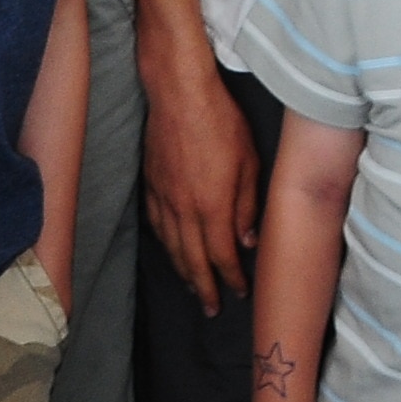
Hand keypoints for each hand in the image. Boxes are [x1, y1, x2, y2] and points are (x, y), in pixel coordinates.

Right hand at [139, 40, 263, 312]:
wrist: (178, 93)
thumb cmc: (221, 123)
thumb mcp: (249, 163)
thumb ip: (248, 206)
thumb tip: (247, 240)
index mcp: (211, 206)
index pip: (220, 255)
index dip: (230, 277)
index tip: (238, 293)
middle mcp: (183, 208)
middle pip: (191, 259)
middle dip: (203, 287)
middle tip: (211, 309)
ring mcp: (162, 197)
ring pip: (171, 245)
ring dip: (182, 270)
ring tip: (192, 288)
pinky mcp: (150, 183)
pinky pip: (156, 223)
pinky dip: (164, 243)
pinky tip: (170, 249)